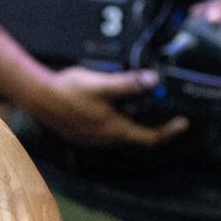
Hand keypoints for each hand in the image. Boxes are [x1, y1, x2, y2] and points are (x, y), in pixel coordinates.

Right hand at [26, 66, 186, 149]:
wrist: (37, 97)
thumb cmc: (69, 90)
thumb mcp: (103, 84)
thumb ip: (129, 83)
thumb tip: (154, 80)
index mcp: (114, 130)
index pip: (149, 138)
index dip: (168, 132)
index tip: (182, 123)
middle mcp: (105, 140)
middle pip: (136, 139)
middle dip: (152, 127)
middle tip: (164, 112)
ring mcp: (92, 139)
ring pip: (121, 136)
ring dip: (133, 124)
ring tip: (141, 107)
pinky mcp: (81, 135)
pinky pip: (107, 133)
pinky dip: (118, 123)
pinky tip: (114, 108)